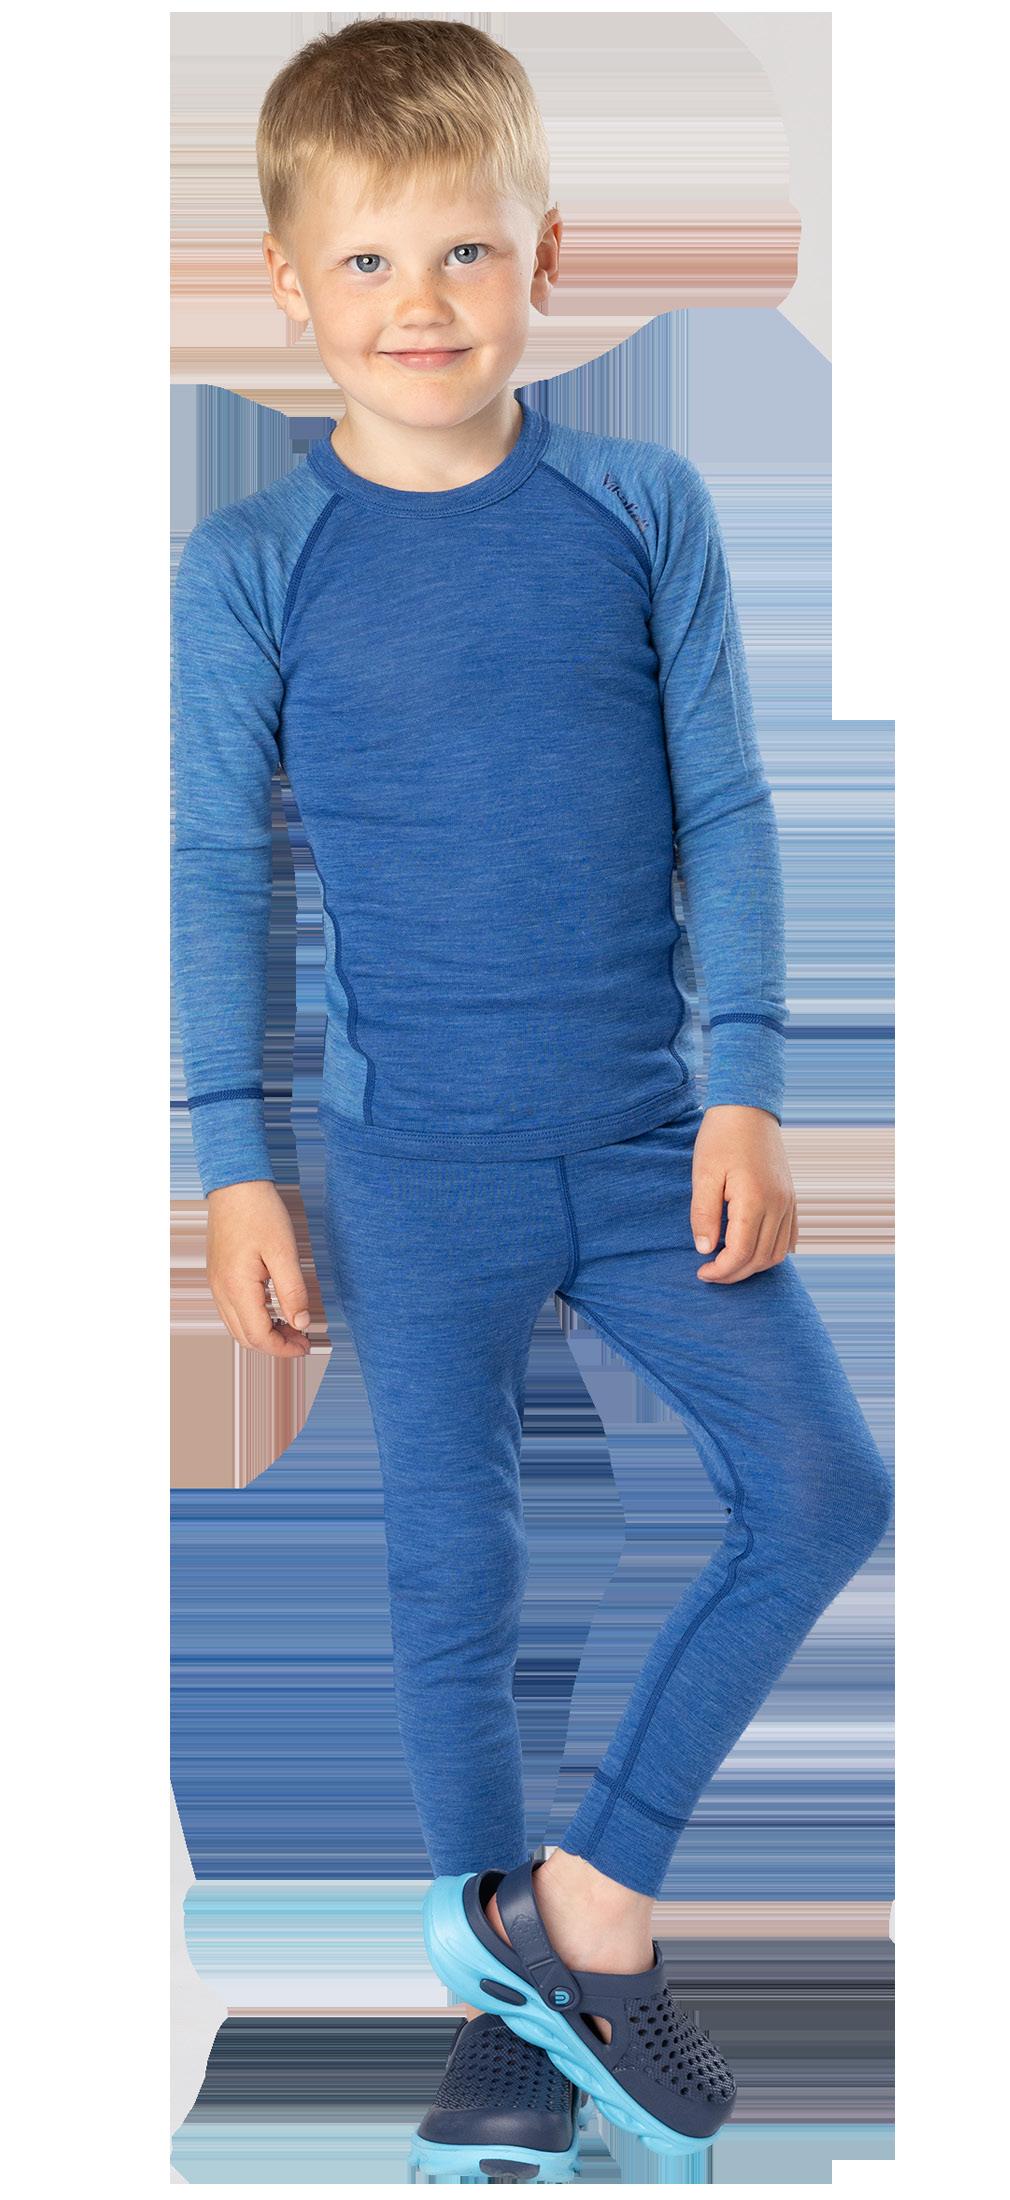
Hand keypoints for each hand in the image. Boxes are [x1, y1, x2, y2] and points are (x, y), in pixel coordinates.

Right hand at [206, 1180, 312, 1354]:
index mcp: (236, 1287)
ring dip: (263, 1333)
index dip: (283, 1348)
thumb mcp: (284, 1251)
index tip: (306, 1344)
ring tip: (291, 1326)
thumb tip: (301, 1323)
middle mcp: (221, 1290)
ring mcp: (216, 1284)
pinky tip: (274, 1310)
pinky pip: (232, 1310)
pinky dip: (253, 1319)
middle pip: (245, 1337)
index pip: (258, 1336)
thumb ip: (293, 1291)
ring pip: (237, 1326)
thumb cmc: (260, 1213)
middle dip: (274, 1345)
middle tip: (302, 1338)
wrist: (235, 1185)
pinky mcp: (218, 1275)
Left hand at [691, 1105, 797, 1283]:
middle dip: (734, 1273)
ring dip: (753, 1266)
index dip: (721, 1270)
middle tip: (710, 1273)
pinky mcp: (791, 1197)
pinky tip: (752, 1252)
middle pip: (760, 1258)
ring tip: (728, 1264)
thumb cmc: (721, 1138)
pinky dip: (772, 1252)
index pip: (740, 1253)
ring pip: (777, 1253)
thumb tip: (705, 1250)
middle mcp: (778, 1204)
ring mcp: (788, 1201)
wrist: (748, 1108)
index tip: (701, 1272)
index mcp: (755, 1200)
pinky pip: (789, 1237)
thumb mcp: (704, 1174)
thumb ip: (704, 1215)